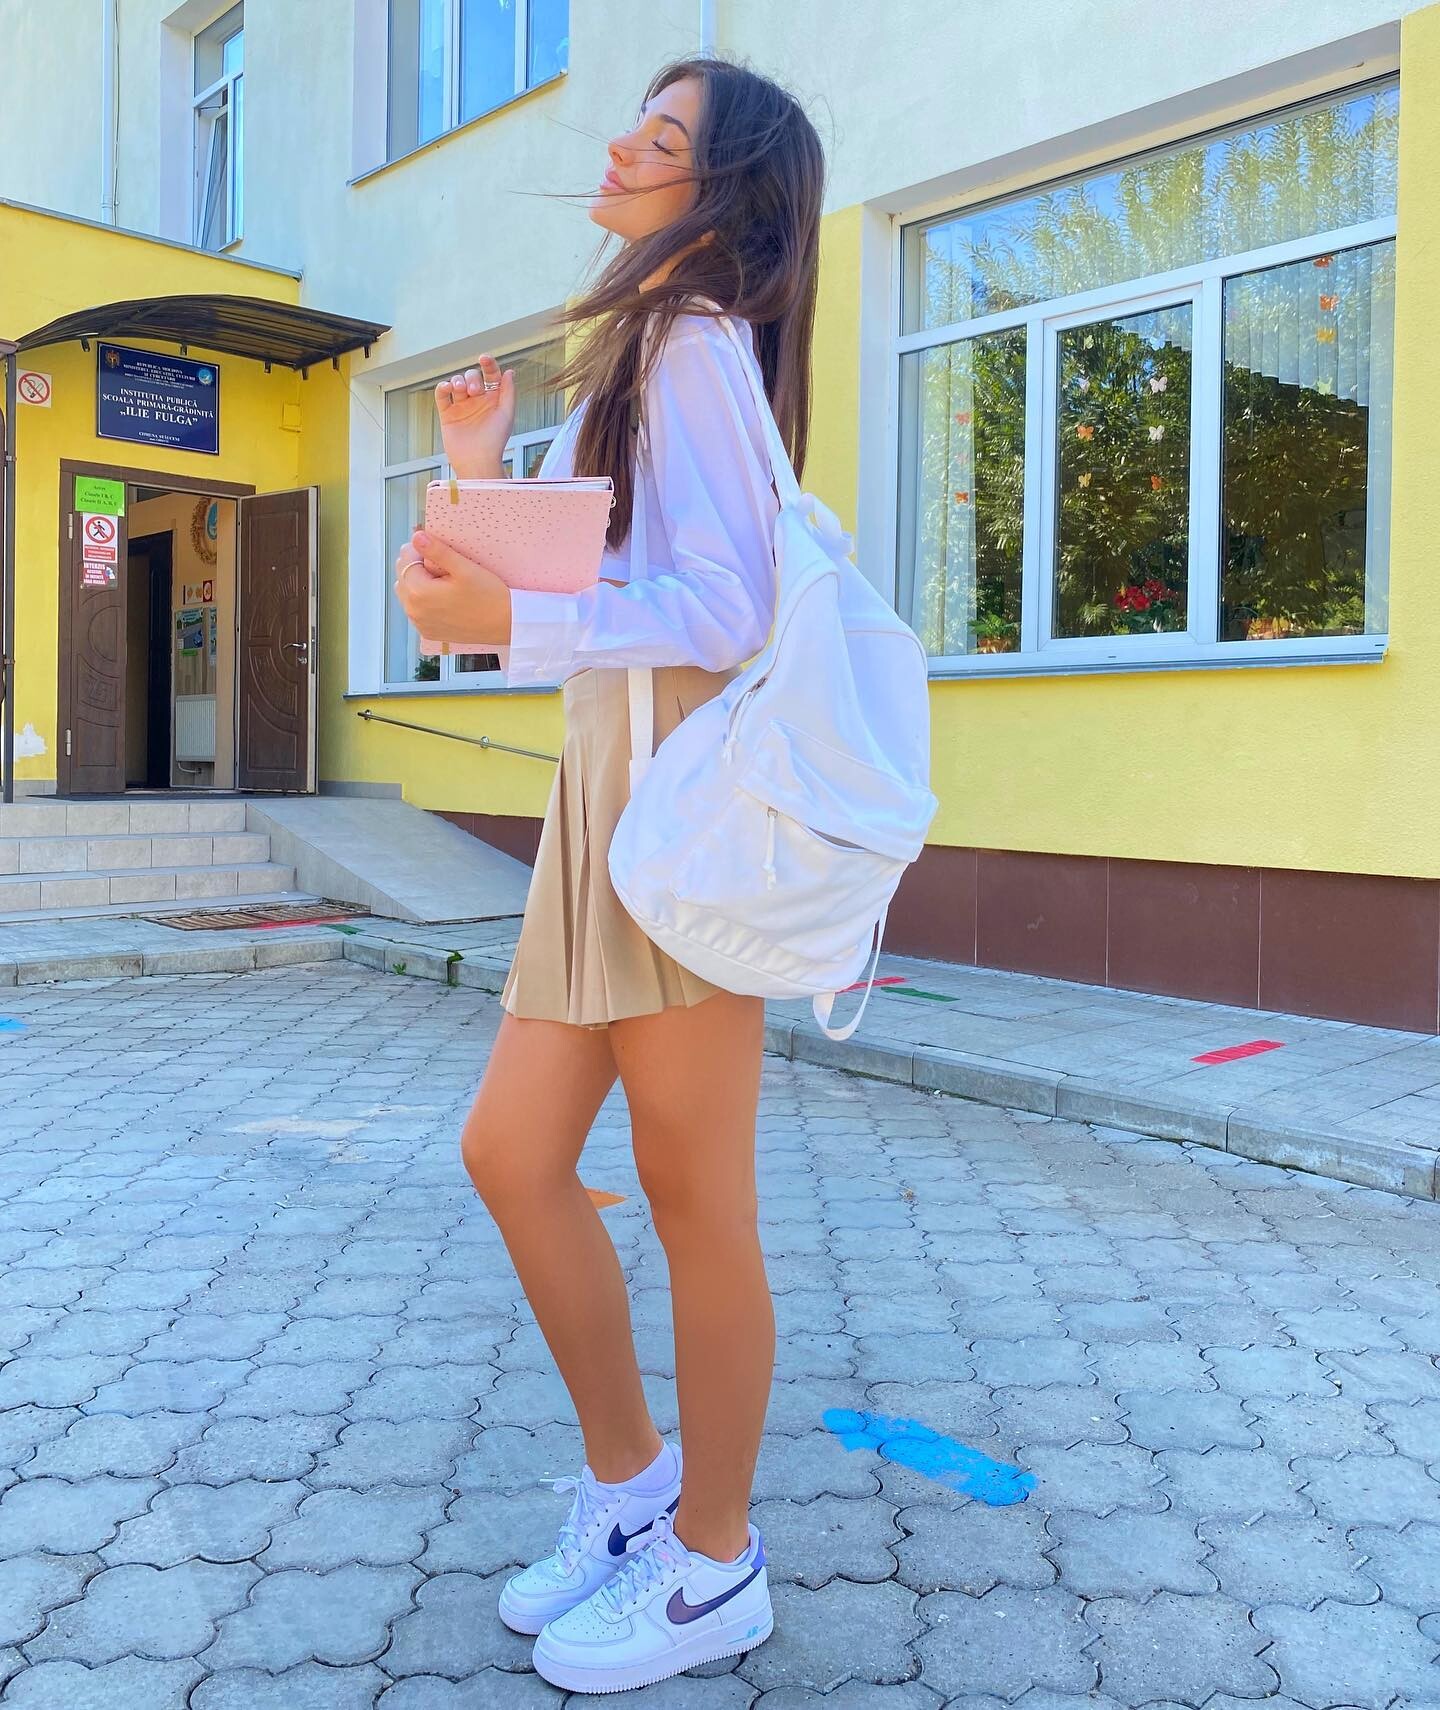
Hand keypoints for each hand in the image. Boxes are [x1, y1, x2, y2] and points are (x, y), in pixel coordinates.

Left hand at [394, 531, 512, 645]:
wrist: (506, 625)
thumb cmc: (490, 598)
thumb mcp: (465, 569)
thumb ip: (437, 551)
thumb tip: (417, 537)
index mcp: (419, 593)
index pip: (405, 560)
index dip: (418, 549)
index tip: (434, 546)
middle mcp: (414, 611)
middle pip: (402, 577)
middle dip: (416, 566)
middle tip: (440, 562)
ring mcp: (421, 624)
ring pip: (407, 593)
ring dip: (418, 582)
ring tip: (442, 579)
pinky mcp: (429, 632)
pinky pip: (417, 610)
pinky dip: (424, 600)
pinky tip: (443, 596)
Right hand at [435, 354, 515, 478]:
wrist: (477, 461)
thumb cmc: (495, 441)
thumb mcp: (507, 414)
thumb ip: (509, 392)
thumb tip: (510, 371)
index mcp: (493, 399)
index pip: (491, 375)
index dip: (488, 364)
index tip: (484, 358)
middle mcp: (477, 400)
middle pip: (472, 376)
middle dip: (472, 379)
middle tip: (474, 392)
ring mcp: (462, 406)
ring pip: (456, 383)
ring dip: (458, 381)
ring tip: (461, 391)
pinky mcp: (447, 414)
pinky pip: (442, 395)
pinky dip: (442, 387)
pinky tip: (447, 388)